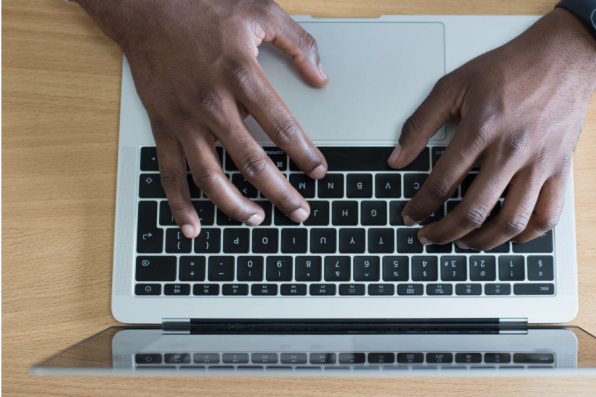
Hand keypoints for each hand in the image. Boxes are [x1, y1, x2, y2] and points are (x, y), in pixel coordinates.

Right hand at [76, 0, 328, 237]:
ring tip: (258, 220)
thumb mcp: (261, 11)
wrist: (146, 7)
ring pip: (211, 176)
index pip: (282, 128)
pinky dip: (179, 204)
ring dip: (235, 205)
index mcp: (242, 76)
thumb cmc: (203, 7)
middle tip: (300, 212)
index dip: (304, 154)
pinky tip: (193, 226)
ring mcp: (185, 120)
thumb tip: (321, 77)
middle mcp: (213, 105)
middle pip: (252, 162)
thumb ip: (298, 43)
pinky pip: (170, 173)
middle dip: (280, 192)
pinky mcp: (163, 126)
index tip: (319, 172)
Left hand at [388, 4, 595, 249]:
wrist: (561, 58)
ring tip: (464, 242)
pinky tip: (509, 235)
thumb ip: (420, 123)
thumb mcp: (453, 85)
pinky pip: (547, 216)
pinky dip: (527, 235)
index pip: (442, 182)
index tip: (411, 215)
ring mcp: (539, 163)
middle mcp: (511, 150)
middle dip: (444, 232)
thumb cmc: (508, 69)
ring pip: (511, 222)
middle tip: (429, 237)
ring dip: (482, 241)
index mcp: (481, 129)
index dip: (420, 206)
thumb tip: (397, 158)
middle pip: (473, 210)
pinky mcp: (560, 169)